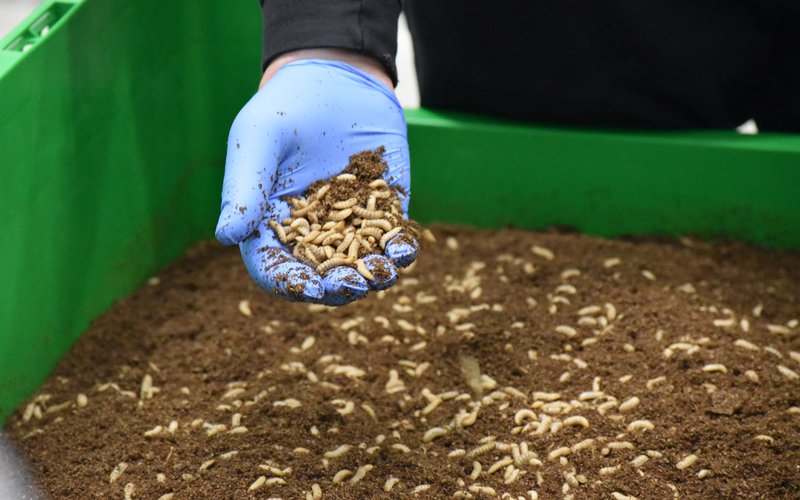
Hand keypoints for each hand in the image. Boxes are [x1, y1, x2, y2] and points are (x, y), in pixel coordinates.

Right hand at [215, 52, 414, 305]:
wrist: (337, 76)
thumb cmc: (286, 107)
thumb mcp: (259, 139)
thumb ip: (245, 187)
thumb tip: (225, 237)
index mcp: (272, 225)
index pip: (276, 267)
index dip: (288, 282)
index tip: (305, 286)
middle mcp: (312, 233)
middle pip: (321, 277)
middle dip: (336, 288)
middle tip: (349, 285)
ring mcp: (352, 224)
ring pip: (361, 266)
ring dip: (373, 277)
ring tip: (382, 274)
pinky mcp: (386, 209)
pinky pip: (394, 239)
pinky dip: (400, 250)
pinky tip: (404, 249)